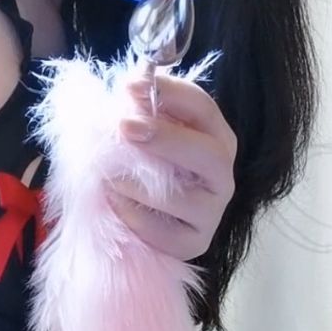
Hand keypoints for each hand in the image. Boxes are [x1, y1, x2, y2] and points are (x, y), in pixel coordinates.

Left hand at [112, 75, 236, 261]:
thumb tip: (130, 90)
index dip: (170, 94)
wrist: (144, 224)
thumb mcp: (147, 136)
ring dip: (138, 183)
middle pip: (209, 155)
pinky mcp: (194, 243)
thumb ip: (144, 113)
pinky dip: (134, 215)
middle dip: (165, 139)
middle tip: (125, 128)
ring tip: (109, 175)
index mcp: (216, 139)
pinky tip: (114, 203)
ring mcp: (212, 213)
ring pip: (182, 197)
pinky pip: (165, 232)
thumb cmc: (145, 170)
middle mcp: (222, 177)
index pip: (204, 109)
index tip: (131, 87)